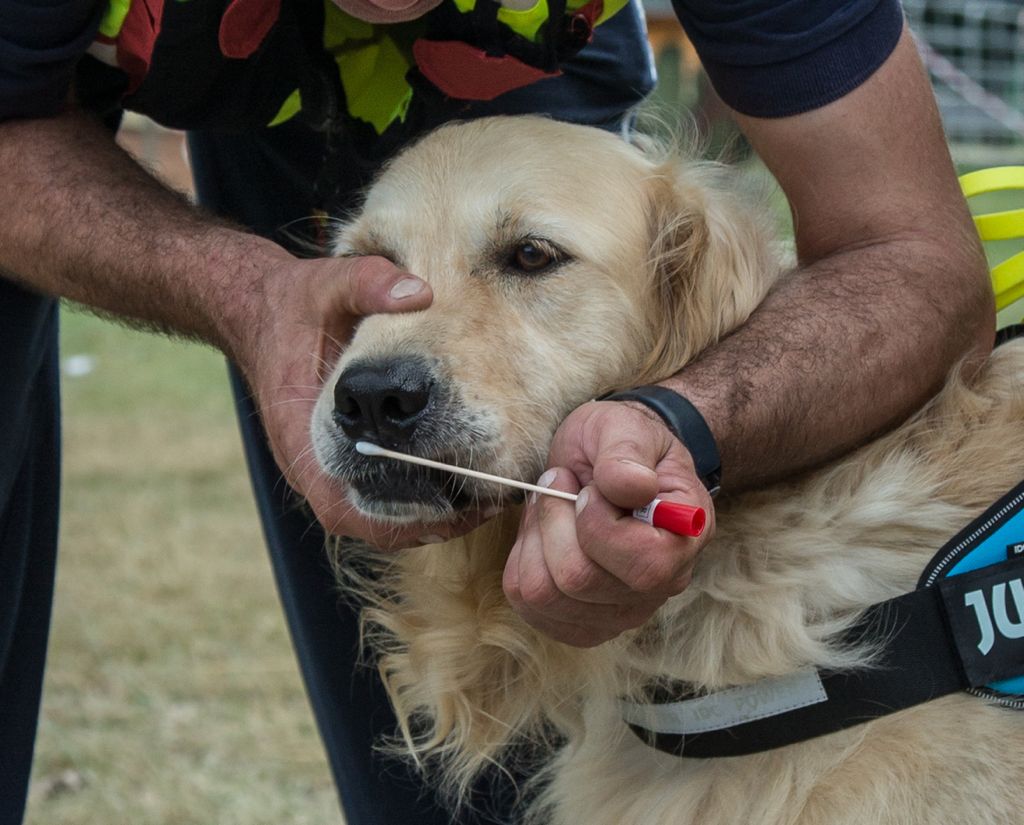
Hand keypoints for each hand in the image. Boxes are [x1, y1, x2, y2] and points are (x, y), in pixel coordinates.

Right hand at [234, 253, 482, 547]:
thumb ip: (368, 284)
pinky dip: (419, 496)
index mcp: (303, 438)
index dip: (406, 518)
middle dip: (430, 522)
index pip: (352, 509)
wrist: (257, 311)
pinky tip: (461, 478)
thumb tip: (419, 291)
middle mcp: (310, 466)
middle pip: (374, 524)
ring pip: (381, 516)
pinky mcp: (340, 460)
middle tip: (489, 504)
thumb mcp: (326, 285)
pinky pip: (382, 495)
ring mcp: (324, 467)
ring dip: (429, 514)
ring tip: (486, 497)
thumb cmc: (292, 304)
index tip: (459, 506)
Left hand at [503, 400, 714, 645]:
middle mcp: (661, 585)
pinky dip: (523, 561)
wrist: (605, 460)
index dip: (598, 524)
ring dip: (535, 539)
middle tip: (560, 484)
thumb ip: (628, 451)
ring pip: (545, 594)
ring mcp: (622, 611)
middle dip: (554, 521)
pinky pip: (529, 605)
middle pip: (579, 580)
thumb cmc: (619, 443)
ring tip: (552, 507)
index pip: (644, 565)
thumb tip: (634, 487)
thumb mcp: (624, 426)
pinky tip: (544, 535)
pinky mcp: (582, 621)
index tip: (589, 488)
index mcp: (686, 536)